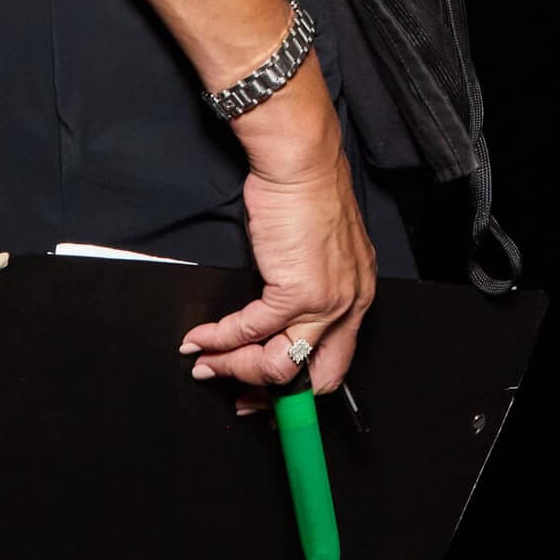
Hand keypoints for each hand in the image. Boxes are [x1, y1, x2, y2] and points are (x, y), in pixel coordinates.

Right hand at [181, 141, 375, 394]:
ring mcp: (325, 302)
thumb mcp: (321, 251)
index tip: (269, 398)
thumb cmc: (305, 194)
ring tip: (206, 362)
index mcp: (358, 295)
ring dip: (235, 368)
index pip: (336, 363)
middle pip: (314, 378)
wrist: (300, 162)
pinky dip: (220, 339)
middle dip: (271, 395)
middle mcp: (349, 304)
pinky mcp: (296, 291)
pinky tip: (201, 337)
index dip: (300, 389)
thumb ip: (310, 289)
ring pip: (278, 365)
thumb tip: (276, 325)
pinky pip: (251, 331)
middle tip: (239, 397)